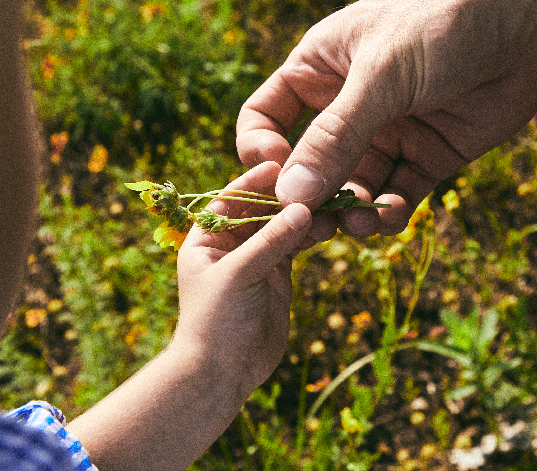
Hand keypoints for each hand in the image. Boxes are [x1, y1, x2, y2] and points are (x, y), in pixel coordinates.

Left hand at [174, 161, 311, 393]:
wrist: (224, 372)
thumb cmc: (216, 321)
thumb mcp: (239, 274)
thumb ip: (270, 241)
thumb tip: (303, 208)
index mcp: (206, 238)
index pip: (231, 198)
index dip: (255, 181)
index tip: (283, 163)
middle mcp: (231, 244)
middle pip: (261, 208)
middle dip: (287, 196)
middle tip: (317, 182)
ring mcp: (256, 259)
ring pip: (282, 226)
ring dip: (304, 215)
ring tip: (329, 204)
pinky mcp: (277, 275)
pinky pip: (296, 246)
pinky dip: (311, 235)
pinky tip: (329, 226)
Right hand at [236, 0, 536, 238]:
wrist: (525, 20)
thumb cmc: (441, 26)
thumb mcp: (380, 77)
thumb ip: (336, 137)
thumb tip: (290, 194)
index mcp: (319, 71)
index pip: (266, 119)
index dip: (261, 151)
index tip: (274, 177)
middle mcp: (347, 106)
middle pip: (308, 164)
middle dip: (310, 196)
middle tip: (315, 222)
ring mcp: (387, 134)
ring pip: (353, 187)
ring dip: (351, 211)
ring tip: (360, 223)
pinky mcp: (426, 156)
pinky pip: (397, 195)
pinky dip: (391, 213)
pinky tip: (392, 216)